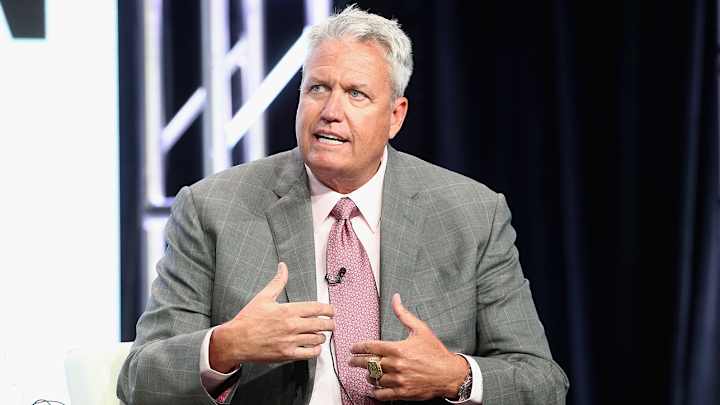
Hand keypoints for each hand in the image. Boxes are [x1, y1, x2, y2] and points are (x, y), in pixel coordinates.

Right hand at [209, 262, 334, 371]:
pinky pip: (309, 353)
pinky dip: (316, 350)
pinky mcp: (287, 354)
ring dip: (323, 336)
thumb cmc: (248, 319)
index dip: (329, 309)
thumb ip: (278, 282)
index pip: (317, 308)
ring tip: (321, 334)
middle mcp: (292, 326)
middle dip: (330, 323)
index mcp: (288, 310)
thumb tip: (283, 267)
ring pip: (317, 339)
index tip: (332, 310)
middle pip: (321, 324)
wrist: (236, 340)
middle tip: (331, 323)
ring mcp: (290, 341)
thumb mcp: (263, 297)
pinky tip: (315, 347)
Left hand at [349, 293, 468, 400]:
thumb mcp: (420, 329)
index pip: (371, 347)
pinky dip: (375, 392)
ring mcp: (398, 379)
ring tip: (366, 373)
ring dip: (368, 375)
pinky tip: (373, 390)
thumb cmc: (435, 352)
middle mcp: (395, 364)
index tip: (353, 348)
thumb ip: (403, 314)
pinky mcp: (402, 392)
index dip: (359, 347)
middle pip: (368, 363)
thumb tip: (395, 299)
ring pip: (374, 378)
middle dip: (356, 361)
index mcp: (398, 349)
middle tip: (351, 361)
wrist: (449, 373)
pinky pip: (382, 394)